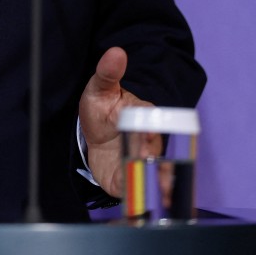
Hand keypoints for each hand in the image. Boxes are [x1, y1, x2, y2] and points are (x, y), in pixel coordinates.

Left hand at [78, 47, 156, 197]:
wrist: (98, 133)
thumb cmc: (103, 109)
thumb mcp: (100, 89)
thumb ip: (108, 73)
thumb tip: (116, 52)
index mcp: (144, 116)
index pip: (150, 122)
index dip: (147, 129)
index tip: (144, 134)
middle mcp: (148, 140)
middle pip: (153, 151)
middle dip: (149, 158)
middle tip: (144, 162)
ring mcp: (143, 161)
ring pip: (154, 172)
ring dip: (155, 182)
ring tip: (157, 191)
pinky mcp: (131, 178)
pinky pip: (140, 189)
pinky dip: (143, 196)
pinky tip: (144, 203)